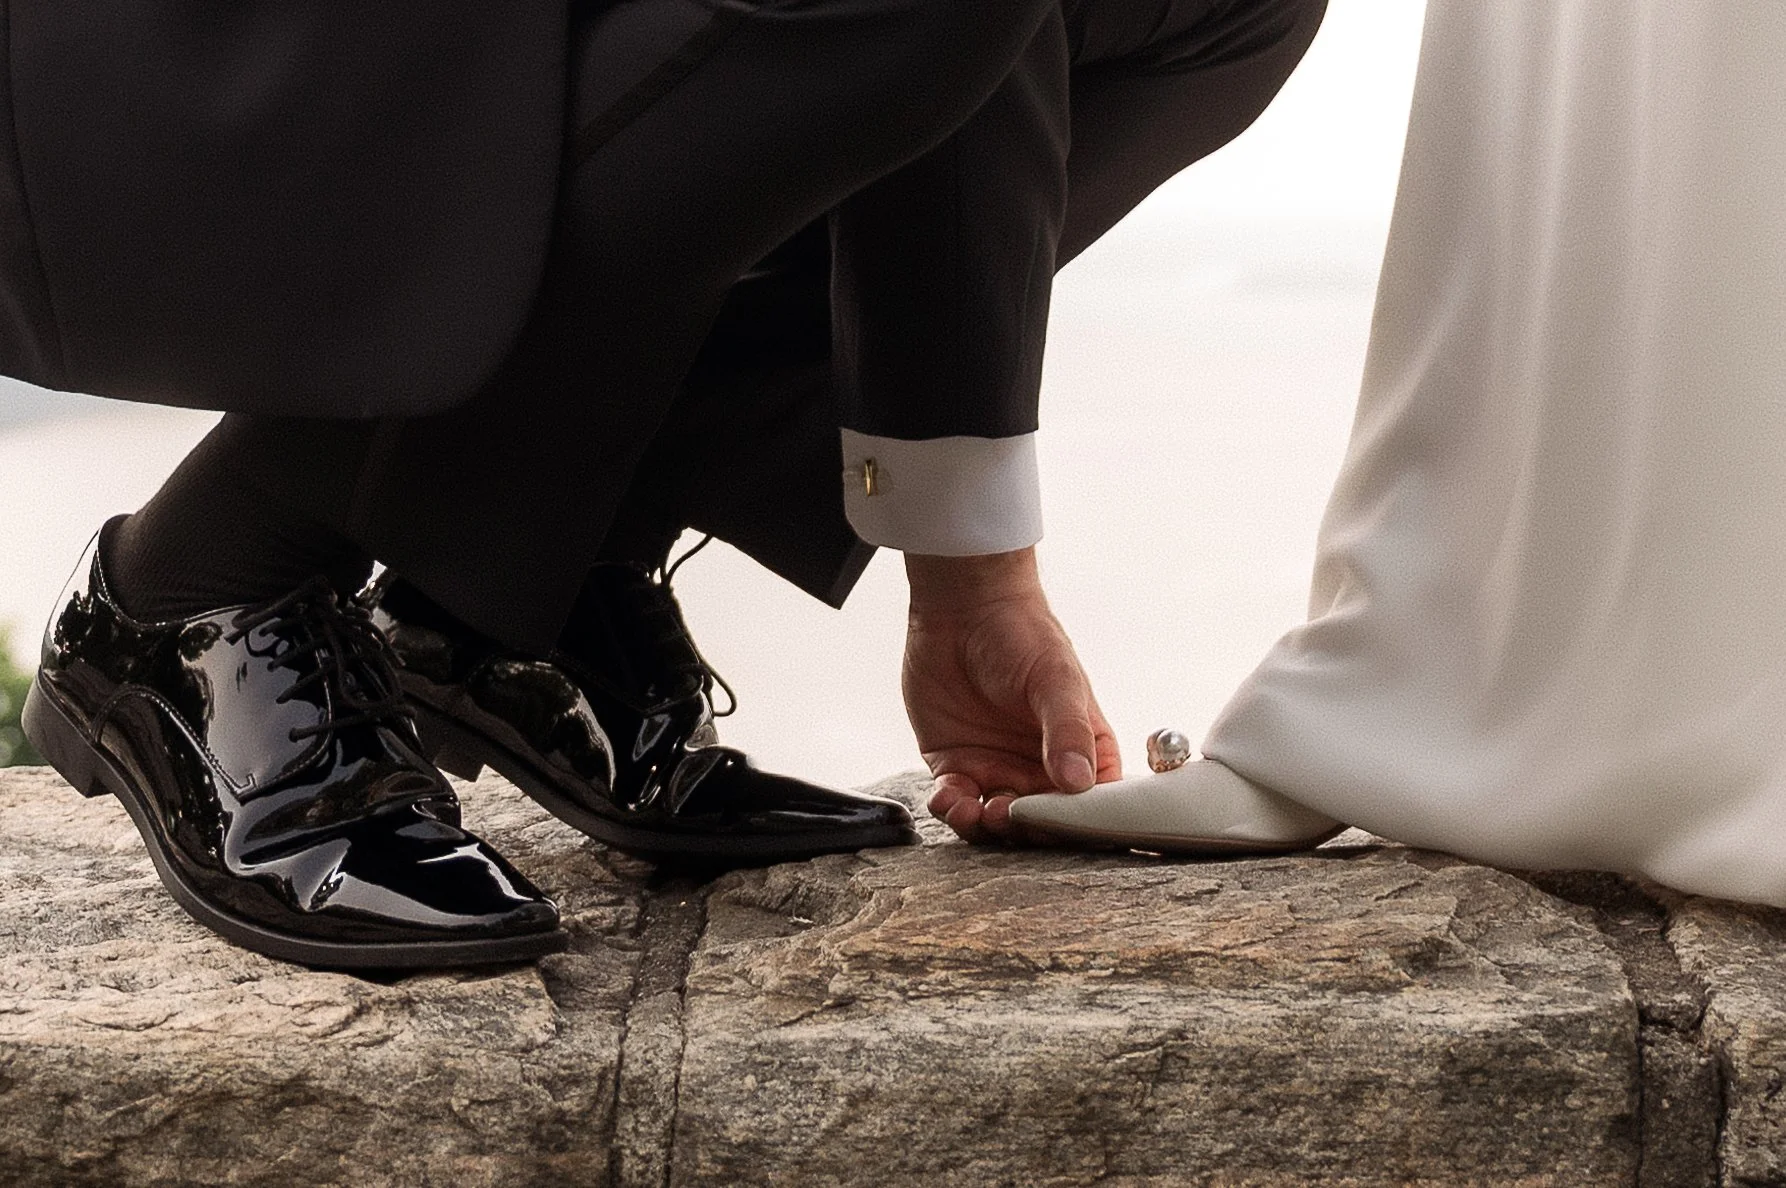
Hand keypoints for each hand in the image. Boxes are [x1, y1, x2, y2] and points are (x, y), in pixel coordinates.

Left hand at [902, 548, 1120, 843]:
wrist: (964, 607)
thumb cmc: (1024, 635)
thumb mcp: (1056, 680)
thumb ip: (1067, 730)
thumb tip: (1077, 782)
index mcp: (1082, 753)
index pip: (1090, 804)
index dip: (1077, 823)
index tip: (1060, 826)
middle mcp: (1041, 769)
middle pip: (1040, 823)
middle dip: (1025, 831)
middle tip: (1009, 818)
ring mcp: (997, 770)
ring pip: (994, 821)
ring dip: (984, 827)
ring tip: (975, 812)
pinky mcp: (955, 765)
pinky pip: (955, 801)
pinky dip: (951, 808)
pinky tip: (948, 797)